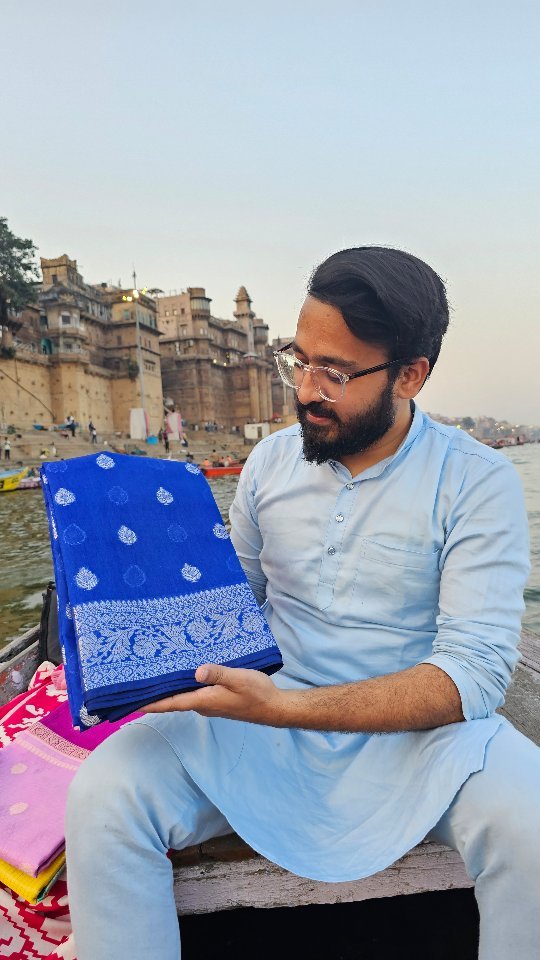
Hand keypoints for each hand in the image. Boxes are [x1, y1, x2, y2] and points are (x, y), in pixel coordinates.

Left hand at [140, 664, 288, 725]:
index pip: (170, 703)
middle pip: (172, 700)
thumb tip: (196, 672)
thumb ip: (218, 674)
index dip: (149, 703)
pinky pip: (194, 692)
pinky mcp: (216, 699)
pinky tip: (183, 671)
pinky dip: (184, 684)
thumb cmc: (257, 693)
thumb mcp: (239, 679)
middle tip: (137, 679)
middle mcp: (202, 704)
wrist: (274, 707)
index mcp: (203, 701)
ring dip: (169, 687)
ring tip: (154, 672)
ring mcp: (209, 703)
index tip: (130, 702)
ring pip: (183, 695)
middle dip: (155, 693)